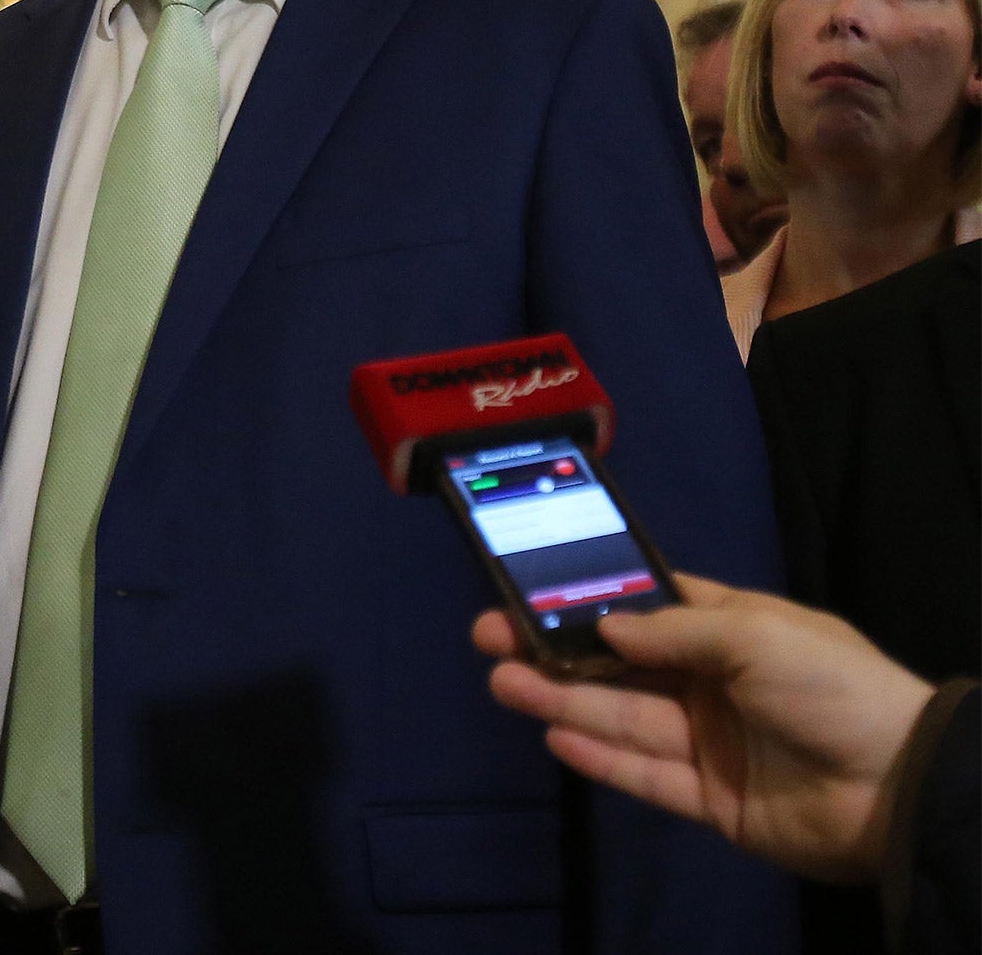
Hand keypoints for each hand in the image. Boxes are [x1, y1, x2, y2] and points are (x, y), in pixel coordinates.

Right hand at [472, 574, 932, 882]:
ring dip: (562, 701)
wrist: (899, 787)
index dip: (590, 598)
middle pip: (619, 666)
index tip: (530, 588)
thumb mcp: (758, 634)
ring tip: (504, 684)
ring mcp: (708, 741)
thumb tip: (607, 627)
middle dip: (555, 651)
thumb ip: (674, 631)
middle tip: (489, 637)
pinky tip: (556, 737)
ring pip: (621, 718)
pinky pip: (645, 776)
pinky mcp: (709, 799)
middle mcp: (712, 682)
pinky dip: (601, 759)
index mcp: (731, 630)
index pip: (647, 606)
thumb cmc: (831, 687)